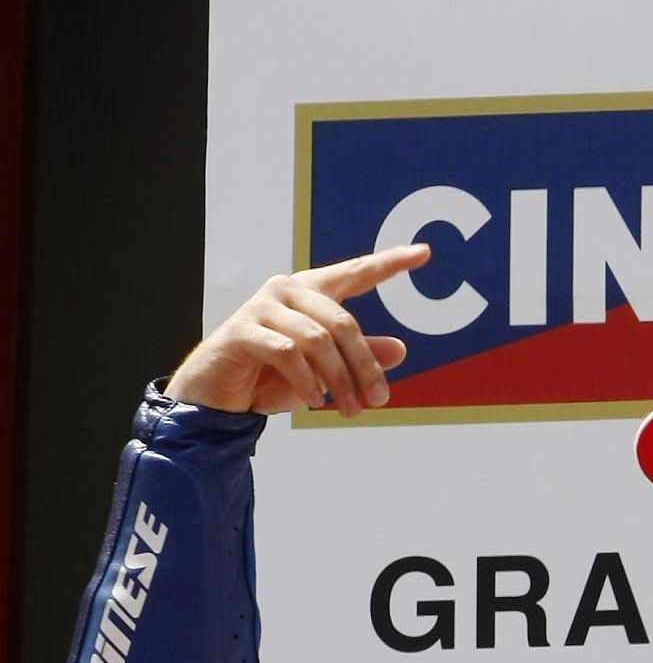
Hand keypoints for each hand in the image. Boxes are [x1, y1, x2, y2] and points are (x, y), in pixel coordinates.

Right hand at [166, 244, 430, 416]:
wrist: (218, 398)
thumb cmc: (271, 378)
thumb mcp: (325, 372)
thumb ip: (359, 357)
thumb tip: (400, 349)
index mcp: (312, 293)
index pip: (356, 273)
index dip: (390, 262)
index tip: (423, 252)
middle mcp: (288, 290)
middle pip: (343, 323)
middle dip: (365, 366)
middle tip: (379, 400)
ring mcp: (262, 306)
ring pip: (318, 339)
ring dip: (340, 380)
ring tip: (349, 410)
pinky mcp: (242, 329)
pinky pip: (288, 353)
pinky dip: (307, 381)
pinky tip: (315, 401)